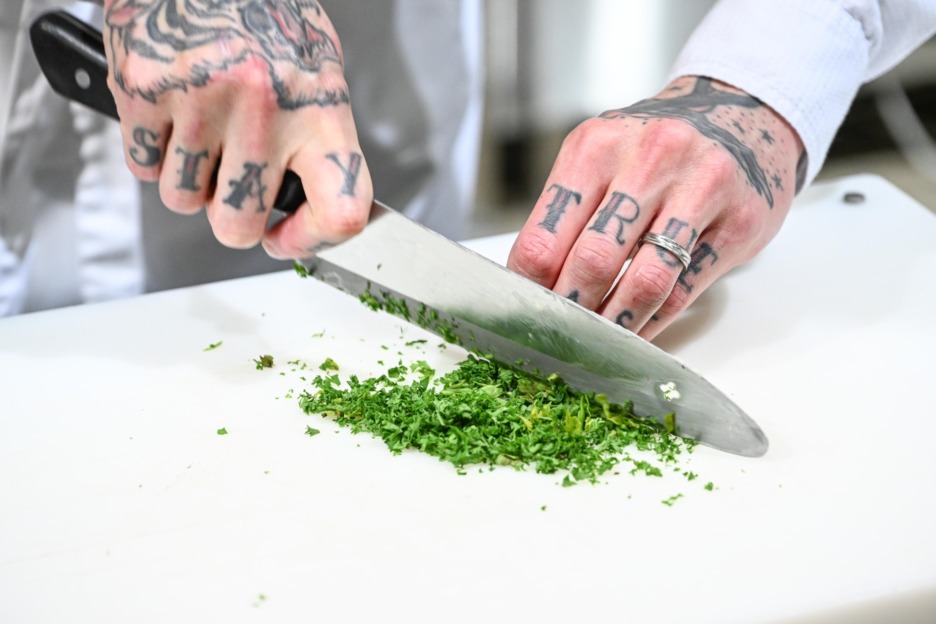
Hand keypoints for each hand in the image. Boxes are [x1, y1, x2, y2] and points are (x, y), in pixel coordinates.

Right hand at [102, 0, 371, 256]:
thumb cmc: (266, 12)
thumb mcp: (316, 72)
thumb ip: (316, 141)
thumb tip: (315, 210)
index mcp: (319, 109)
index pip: (340, 210)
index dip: (312, 240)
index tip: (288, 237)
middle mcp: (264, 108)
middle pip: (236, 226)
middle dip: (230, 215)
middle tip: (231, 182)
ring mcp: (201, 99)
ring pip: (180, 200)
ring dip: (188, 179)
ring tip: (202, 130)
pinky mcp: (144, 88)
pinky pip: (141, 166)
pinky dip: (152, 151)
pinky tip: (171, 114)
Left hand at [507, 76, 805, 340]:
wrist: (742, 115)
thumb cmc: (655, 149)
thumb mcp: (601, 157)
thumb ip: (568, 213)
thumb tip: (531, 283)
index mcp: (596, 146)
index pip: (544, 238)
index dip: (531, 287)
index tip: (527, 310)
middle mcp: (649, 159)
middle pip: (593, 261)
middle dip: (572, 310)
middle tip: (561, 335)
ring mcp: (701, 187)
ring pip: (645, 282)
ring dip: (615, 323)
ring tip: (598, 340)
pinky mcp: (740, 222)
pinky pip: (684, 290)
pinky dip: (652, 321)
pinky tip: (636, 332)